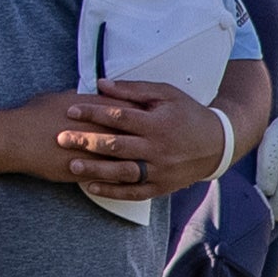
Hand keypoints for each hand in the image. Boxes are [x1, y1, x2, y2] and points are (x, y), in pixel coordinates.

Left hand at [42, 79, 222, 190]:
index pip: (119, 117)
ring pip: (123, 172)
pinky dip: (112, 191)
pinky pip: (134, 192)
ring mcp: (160, 170)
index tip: (70, 110)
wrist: (218, 144)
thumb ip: (133, 89)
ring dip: (95, 170)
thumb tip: (101, 84)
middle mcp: (158, 149)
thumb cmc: (187, 114)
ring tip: (71, 165)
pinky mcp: (162, 187)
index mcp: (158, 123)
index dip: (93, 113)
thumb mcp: (166, 94)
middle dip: (86, 142)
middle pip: (117, 146)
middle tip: (60, 138)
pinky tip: (91, 188)